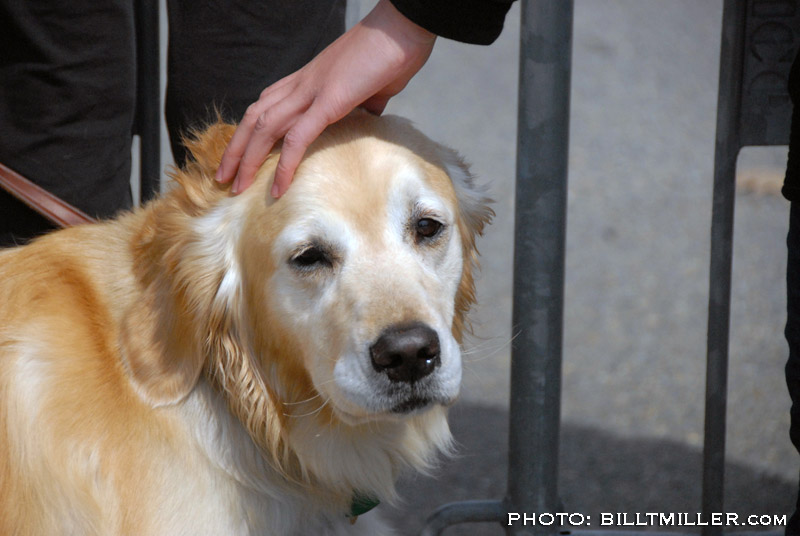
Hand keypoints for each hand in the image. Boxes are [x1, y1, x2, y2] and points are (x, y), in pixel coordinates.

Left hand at [215, 0, 435, 196]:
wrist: (403, 27)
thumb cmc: (394, 52)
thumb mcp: (375, 86)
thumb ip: (367, 102)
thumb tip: (370, 114)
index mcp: (310, 80)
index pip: (267, 105)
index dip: (250, 131)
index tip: (241, 155)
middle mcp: (302, 84)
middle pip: (255, 118)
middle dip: (235, 149)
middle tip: (221, 177)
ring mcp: (312, 91)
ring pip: (265, 128)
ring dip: (247, 159)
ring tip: (236, 187)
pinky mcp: (328, 101)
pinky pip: (298, 138)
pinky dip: (284, 165)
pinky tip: (278, 188)